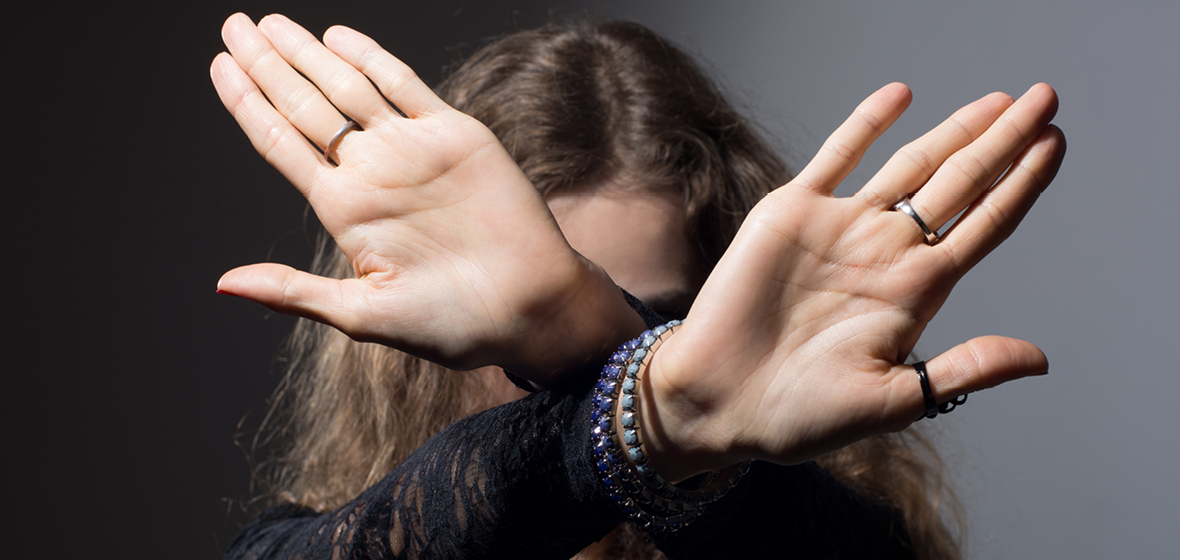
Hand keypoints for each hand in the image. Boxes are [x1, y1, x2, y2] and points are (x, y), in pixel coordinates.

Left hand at [211, 14, 643, 382]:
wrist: (529, 307)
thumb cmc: (451, 323)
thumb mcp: (363, 314)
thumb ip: (294, 291)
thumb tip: (222, 284)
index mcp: (343, 210)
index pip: (280, 142)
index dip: (246, 103)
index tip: (218, 66)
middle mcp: (371, 173)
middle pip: (305, 105)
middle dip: (267, 64)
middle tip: (233, 27)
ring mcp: (410, 150)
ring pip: (348, 87)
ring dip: (308, 54)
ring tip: (270, 25)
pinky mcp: (455, 135)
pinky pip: (406, 86)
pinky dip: (372, 59)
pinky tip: (338, 38)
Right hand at [641, 83, 1064, 479]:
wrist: (718, 398)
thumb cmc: (799, 413)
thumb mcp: (892, 402)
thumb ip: (963, 371)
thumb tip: (1039, 360)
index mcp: (915, 293)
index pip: (984, 224)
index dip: (1023, 185)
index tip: (1055, 146)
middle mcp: (885, 252)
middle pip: (960, 183)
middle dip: (1004, 142)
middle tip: (1044, 102)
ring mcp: (840, 227)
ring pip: (909, 163)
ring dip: (953, 130)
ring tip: (998, 101)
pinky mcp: (791, 213)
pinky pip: (837, 156)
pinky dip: (867, 123)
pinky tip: (900, 95)